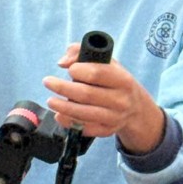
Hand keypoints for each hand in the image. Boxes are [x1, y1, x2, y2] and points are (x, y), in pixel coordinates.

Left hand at [43, 53, 165, 153]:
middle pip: (86, 94)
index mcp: (123, 80)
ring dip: (62, 107)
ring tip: (50, 101)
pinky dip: (69, 122)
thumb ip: (81, 53)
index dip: (78, 70)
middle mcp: (121, 100)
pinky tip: (59, 115)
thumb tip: (63, 62)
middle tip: (48, 82)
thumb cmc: (114, 81)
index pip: (97, 73)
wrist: (135, 108)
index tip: (70, 69)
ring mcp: (114, 117)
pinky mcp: (106, 130)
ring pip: (83, 113)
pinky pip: (84, 129)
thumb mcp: (106, 62)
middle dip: (63, 88)